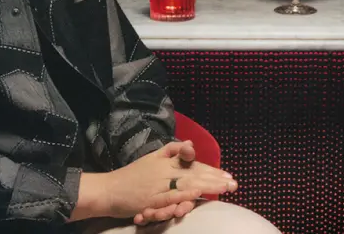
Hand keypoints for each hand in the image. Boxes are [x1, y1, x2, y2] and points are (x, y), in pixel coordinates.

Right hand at [94, 141, 236, 222]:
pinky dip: (183, 194)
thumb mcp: (152, 157)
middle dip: (215, 179)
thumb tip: (190, 143)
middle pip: (194, 174)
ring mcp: (158, 186)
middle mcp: (164, 172)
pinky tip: (196, 194)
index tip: (228, 175)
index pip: (193, 165)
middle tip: (234, 184)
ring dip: (206, 187)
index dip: (212, 171)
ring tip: (223, 188)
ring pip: (186, 184)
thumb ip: (171, 150)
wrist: (109, 189)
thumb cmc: (132, 175)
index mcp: (166, 162)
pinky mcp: (151, 200)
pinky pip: (169, 196)